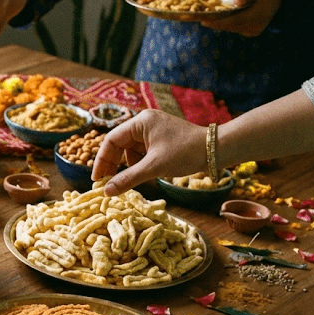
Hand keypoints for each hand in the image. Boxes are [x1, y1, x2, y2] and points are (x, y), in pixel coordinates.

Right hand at [90, 109, 206, 195]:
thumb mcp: (154, 167)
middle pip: (119, 145)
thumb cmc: (185, 153)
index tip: (97, 180)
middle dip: (113, 165)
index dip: (101, 161)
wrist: (216, 150)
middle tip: (107, 184)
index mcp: (140, 122)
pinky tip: (146, 174)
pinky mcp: (161, 139)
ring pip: (130, 150)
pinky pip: (142, 152)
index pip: (111, 140)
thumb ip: (128, 179)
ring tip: (132, 180)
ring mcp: (153, 130)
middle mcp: (144, 122)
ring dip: (128, 166)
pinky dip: (140, 164)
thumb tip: (106, 192)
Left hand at [201, 0, 281, 36]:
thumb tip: (237, 0)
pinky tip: (210, 16)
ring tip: (199, 15)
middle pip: (229, 25)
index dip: (218, 21)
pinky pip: (231, 27)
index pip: (235, 20)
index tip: (203, 19)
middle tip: (194, 15)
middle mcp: (255, 26)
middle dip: (212, 21)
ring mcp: (252, 30)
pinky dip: (221, 21)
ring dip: (215, 21)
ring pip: (229, 27)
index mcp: (260, 14)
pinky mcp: (248, 31)